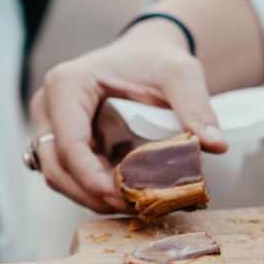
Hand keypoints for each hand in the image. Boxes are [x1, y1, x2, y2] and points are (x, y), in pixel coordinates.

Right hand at [29, 19, 227, 213]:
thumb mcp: (181, 75)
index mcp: (67, 84)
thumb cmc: (157, 60)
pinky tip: (123, 195)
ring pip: (58, 176)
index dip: (92, 179)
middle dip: (91, 194)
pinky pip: (68, 174)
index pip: (69, 144)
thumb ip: (196, 107)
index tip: (124, 197)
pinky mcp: (59, 141)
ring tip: (131, 203)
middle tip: (131, 207)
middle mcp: (48, 105)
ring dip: (90, 197)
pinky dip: (92, 189)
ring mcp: (50, 125)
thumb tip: (215, 145)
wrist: (145, 56)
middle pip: (56, 167)